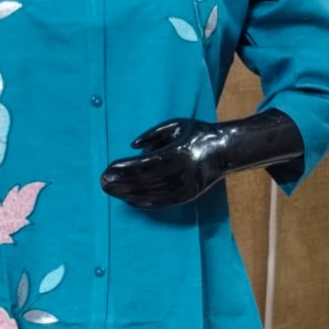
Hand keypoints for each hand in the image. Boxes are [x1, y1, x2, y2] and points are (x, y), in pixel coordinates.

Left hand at [100, 118, 222, 208]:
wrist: (225, 150)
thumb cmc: (196, 134)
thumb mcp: (175, 125)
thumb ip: (152, 134)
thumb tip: (132, 146)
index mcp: (178, 152)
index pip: (145, 164)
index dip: (125, 168)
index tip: (109, 168)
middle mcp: (181, 172)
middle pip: (145, 182)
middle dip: (122, 183)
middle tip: (103, 183)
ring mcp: (185, 187)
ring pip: (152, 195)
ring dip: (129, 194)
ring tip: (111, 191)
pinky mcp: (188, 196)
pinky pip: (163, 203)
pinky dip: (144, 204)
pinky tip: (129, 201)